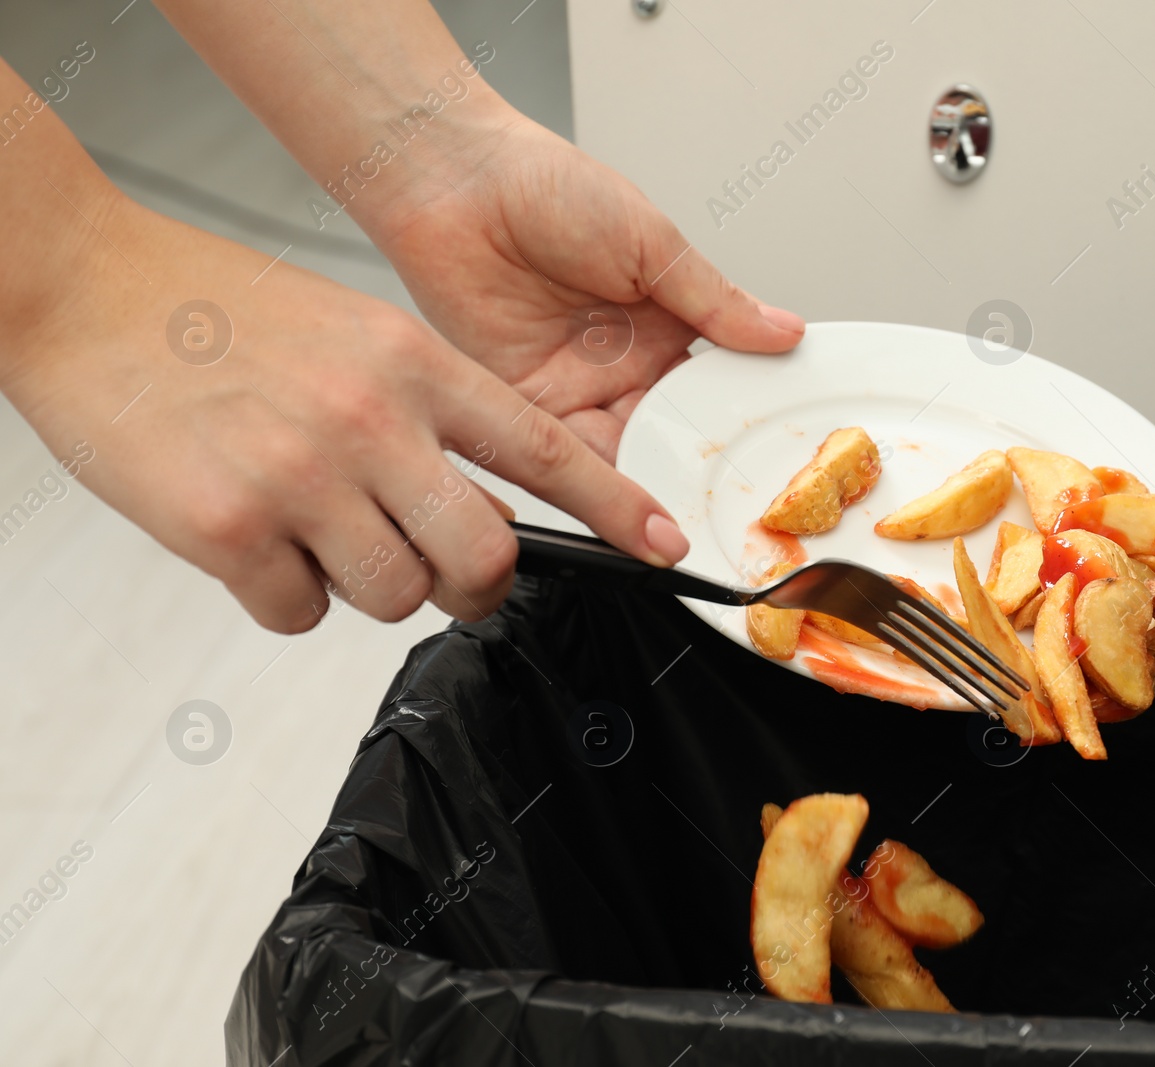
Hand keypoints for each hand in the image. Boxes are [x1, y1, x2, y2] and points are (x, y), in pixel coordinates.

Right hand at [2, 194, 692, 631]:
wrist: (84, 288)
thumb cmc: (217, 312)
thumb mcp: (355, 331)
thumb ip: (424, 411)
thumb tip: (480, 503)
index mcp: (413, 364)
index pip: (542, 449)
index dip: (615, 507)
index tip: (664, 546)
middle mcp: (370, 420)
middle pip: (484, 556)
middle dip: (475, 585)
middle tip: (448, 577)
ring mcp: (301, 476)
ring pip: (394, 596)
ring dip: (366, 585)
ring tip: (318, 531)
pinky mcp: (228, 528)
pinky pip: (300, 614)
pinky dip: (286, 596)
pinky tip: (255, 541)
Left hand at [366, 113, 804, 462]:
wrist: (455, 181)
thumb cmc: (545, 185)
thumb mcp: (653, 242)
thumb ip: (716, 301)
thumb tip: (783, 331)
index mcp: (662, 319)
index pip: (714, 382)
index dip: (738, 413)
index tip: (772, 448)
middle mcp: (621, 359)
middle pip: (672, 426)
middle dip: (697, 459)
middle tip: (729, 495)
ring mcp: (574, 384)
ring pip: (624, 448)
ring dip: (649, 474)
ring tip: (682, 507)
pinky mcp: (524, 402)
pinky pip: (566, 452)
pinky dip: (593, 479)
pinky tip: (622, 495)